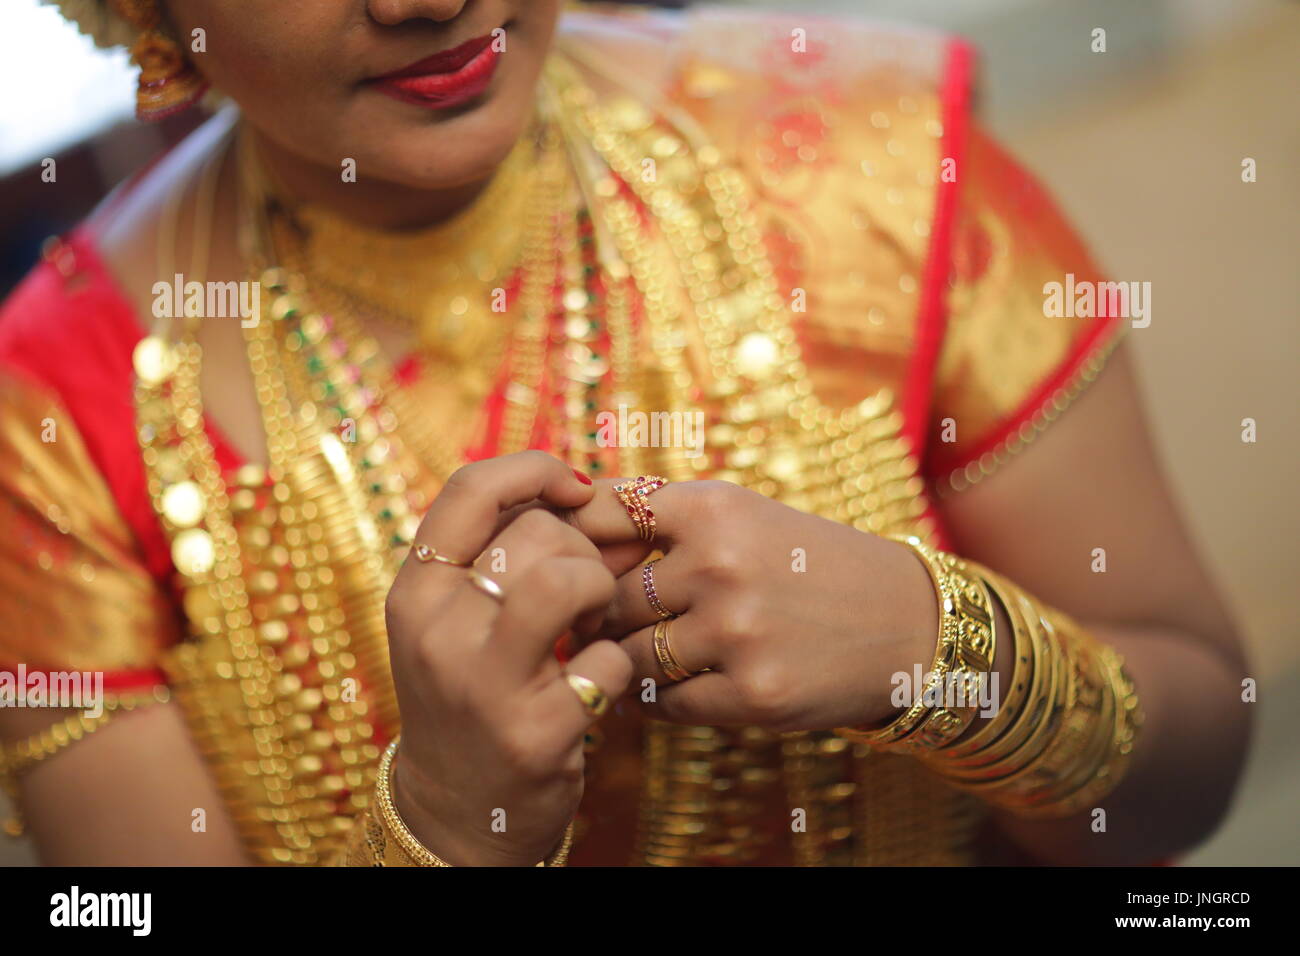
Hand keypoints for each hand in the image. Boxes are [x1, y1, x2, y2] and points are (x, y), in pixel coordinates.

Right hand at [383, 451, 632, 865]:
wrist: (458, 810)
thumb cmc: (471, 691)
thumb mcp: (454, 619)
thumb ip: (501, 553)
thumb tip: (591, 494)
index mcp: (415, 592)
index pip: (471, 489)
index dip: (536, 470)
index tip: (576, 488)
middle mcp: (437, 632)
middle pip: (538, 532)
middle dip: (583, 552)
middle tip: (582, 596)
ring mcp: (484, 684)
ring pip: (570, 580)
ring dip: (602, 596)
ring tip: (590, 626)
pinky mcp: (535, 732)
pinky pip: (608, 659)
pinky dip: (617, 667)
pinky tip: (592, 686)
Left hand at [567, 479, 938, 732]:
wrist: (902, 621)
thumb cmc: (804, 562)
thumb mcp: (740, 514)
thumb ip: (657, 520)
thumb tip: (560, 535)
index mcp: (712, 507)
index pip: (599, 515)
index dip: (577, 544)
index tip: (580, 563)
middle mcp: (720, 564)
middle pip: (605, 596)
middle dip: (600, 614)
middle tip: (607, 623)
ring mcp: (736, 632)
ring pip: (627, 656)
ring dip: (627, 660)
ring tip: (644, 654)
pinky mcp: (753, 694)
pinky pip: (662, 704)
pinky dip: (658, 699)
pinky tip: (677, 684)